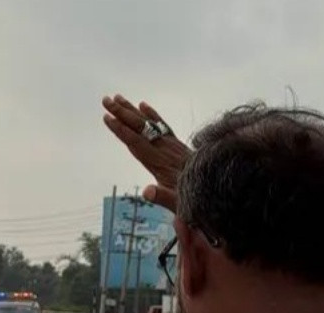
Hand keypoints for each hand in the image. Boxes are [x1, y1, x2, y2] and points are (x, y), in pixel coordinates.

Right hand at [101, 94, 191, 212]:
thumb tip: (146, 192)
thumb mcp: (177, 204)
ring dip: (132, 110)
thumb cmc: (195, 199)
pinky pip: (163, 126)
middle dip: (122, 113)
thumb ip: (162, 197)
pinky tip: (144, 105)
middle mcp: (165, 150)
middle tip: (106, 99)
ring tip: (118, 97)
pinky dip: (153, 115)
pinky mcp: (178, 145)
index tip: (107, 118)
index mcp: (160, 163)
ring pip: (149, 123)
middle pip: (140, 127)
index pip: (136, 143)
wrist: (217, 188)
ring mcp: (172, 146)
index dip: (121, 130)